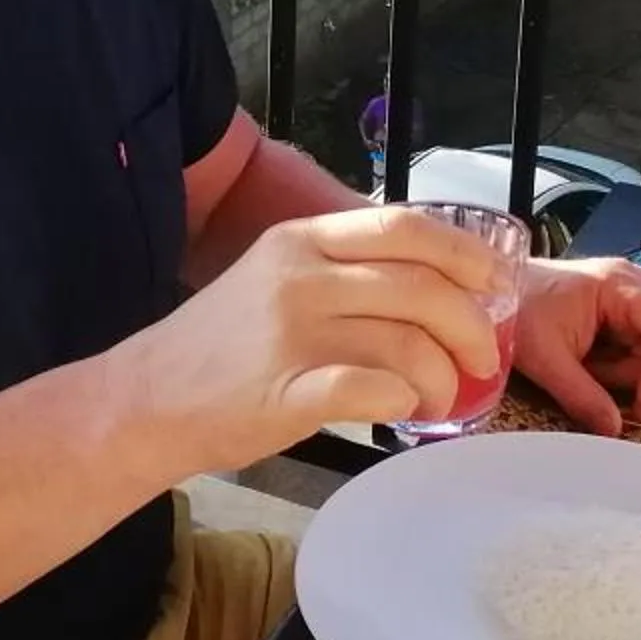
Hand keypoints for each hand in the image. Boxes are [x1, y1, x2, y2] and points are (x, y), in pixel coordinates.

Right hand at [107, 205, 503, 474]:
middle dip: (470, 326)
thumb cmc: (221, 348)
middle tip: (481, 360)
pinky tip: (400, 411)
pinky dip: (401, 401)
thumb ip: (345, 271)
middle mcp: (300, 276)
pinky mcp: (285, 392)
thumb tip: (438, 285)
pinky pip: (371, 389)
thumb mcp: (277, 279)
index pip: (405, 228)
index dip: (465, 254)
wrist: (144, 401)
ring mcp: (291, 334)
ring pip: (406, 342)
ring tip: (439, 400)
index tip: (496, 286)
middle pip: (421, 286)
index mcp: (302, 240)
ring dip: (440, 377)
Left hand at [508, 254, 640, 435]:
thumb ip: (580, 396)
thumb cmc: (516, 310)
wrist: (495, 292)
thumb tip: (614, 430)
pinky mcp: (630, 321)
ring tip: (598, 380)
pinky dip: (632, 376)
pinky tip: (599, 373)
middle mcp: (640, 289)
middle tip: (634, 412)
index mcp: (622, 285)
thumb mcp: (544, 358)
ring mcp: (638, 304)